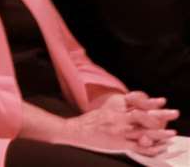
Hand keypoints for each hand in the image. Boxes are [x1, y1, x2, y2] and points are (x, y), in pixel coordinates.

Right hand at [61, 92, 177, 153]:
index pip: (137, 104)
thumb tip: (135, 110)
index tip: (162, 101)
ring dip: (160, 133)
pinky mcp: (119, 143)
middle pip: (144, 116)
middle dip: (161, 115)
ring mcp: (119, 132)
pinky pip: (138, 146)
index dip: (151, 102)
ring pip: (144, 132)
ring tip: (172, 133)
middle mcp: (119, 118)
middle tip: (174, 113)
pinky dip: (150, 147)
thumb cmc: (90, 122)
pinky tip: (159, 147)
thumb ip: (120, 110)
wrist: (75, 131)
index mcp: (115, 109)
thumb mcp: (105, 110)